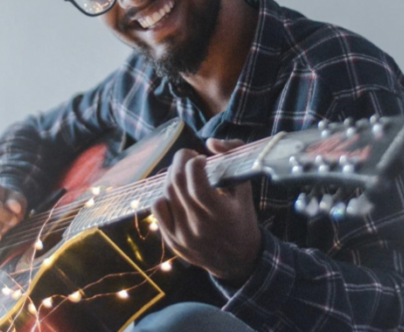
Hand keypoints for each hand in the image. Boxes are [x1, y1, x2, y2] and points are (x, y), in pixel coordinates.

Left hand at [152, 139, 261, 282]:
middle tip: (188, 156)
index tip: (202, 158)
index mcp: (219, 213)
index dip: (194, 162)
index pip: (195, 181)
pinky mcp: (172, 241)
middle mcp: (198, 225)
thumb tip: (211, 142)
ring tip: (183, 173)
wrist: (238, 261)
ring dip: (172, 176)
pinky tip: (175, 194)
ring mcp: (182, 235)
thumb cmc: (243, 221)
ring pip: (166, 193)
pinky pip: (157, 210)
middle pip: (177, 182)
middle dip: (180, 161)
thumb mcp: (246, 190)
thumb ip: (233, 159)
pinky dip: (163, 195)